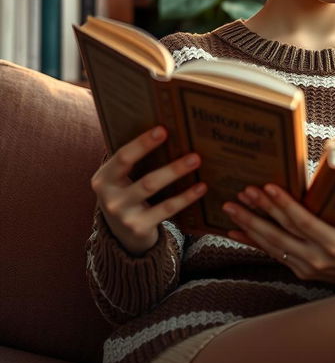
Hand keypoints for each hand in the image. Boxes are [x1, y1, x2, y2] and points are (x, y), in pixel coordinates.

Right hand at [90, 126, 206, 255]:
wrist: (120, 234)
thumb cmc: (127, 193)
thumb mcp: (121, 178)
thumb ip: (133, 159)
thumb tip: (165, 128)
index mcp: (104, 178)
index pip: (123, 157)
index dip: (143, 143)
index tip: (163, 129)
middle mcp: (110, 197)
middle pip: (144, 178)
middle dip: (169, 165)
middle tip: (193, 151)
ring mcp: (124, 215)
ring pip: (154, 191)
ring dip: (176, 174)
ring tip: (197, 161)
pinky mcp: (139, 228)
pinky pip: (166, 209)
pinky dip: (185, 197)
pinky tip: (201, 187)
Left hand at [223, 184, 334, 286]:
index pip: (303, 222)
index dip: (284, 205)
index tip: (267, 188)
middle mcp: (315, 258)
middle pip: (280, 233)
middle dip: (258, 213)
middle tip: (239, 195)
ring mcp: (305, 266)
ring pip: (271, 245)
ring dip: (249, 226)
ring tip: (230, 209)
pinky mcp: (299, 269)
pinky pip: (271, 254)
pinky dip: (252, 242)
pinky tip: (235, 233)